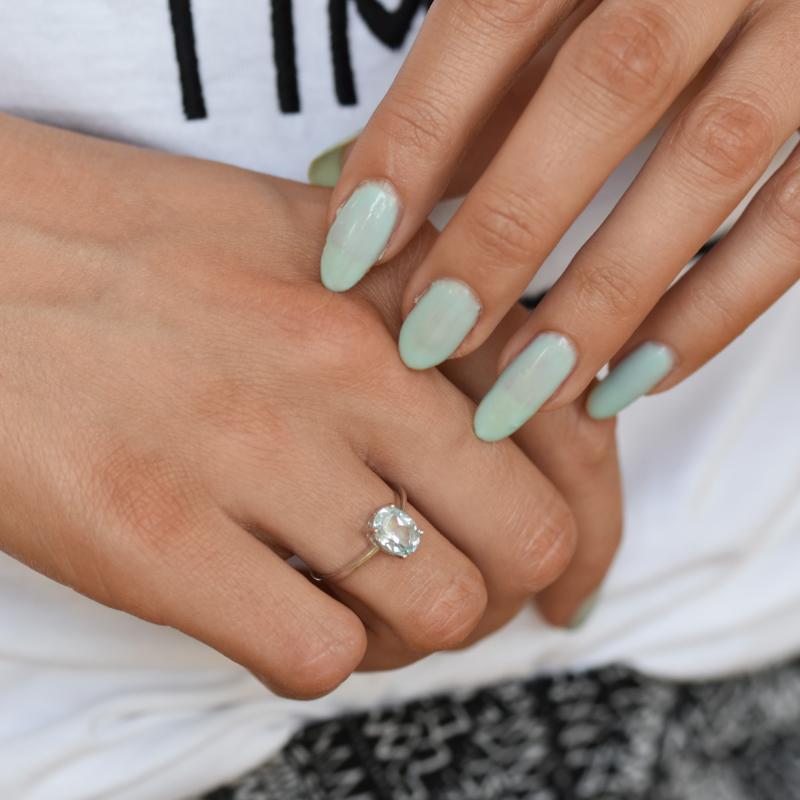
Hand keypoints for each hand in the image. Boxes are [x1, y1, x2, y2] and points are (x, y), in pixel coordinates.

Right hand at [0, 115, 618, 698]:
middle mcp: (343, 372)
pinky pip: (318, 657)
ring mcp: (253, 456)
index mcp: (387, 296)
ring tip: (362, 608)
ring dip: (412, 633)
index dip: (584, 522)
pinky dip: (323, 655)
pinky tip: (281, 616)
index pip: (565, 432)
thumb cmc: (137, 247)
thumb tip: (498, 385)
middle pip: (522, 539)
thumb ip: (410, 306)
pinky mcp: (157, 542)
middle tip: (457, 589)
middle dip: (505, 586)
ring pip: (435, 614)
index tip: (562, 567)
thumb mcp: (303, 237)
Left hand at [320, 0, 799, 438]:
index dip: (414, 141)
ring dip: (605, 297)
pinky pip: (797, 223)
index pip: (494, 16)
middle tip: (430, 341)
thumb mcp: (555, 5)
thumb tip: (379, 187)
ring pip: (711, 160)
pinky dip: (714, 312)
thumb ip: (487, 84)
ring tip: (524, 391)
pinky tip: (631, 381)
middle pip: (606, 91)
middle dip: (505, 234)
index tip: (350, 257)